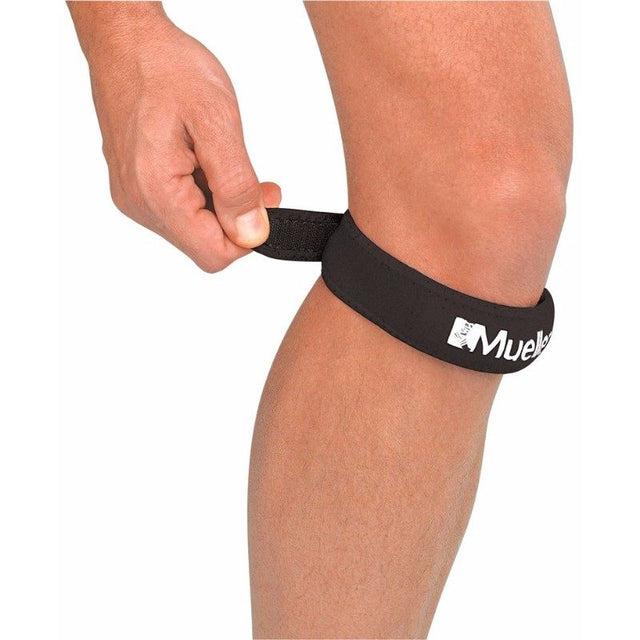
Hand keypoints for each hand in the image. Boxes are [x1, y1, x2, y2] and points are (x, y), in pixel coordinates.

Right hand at [73, 4, 279, 271]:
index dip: (248, 236)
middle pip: (204, 245)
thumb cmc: (165, 68)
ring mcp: (134, 197)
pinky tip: (210, 162)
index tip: (264, 202)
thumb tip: (251, 233)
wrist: (126, 40)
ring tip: (231, 162)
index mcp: (156, 192)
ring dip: (223, 204)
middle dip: (238, 219)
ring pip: (194, 229)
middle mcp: (139, 203)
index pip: (214, 255)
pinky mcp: (137, 187)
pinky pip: (180, 210)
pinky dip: (205, 193)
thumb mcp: (217, 122)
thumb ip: (236, 185)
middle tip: (260, 183)